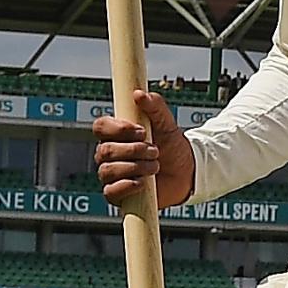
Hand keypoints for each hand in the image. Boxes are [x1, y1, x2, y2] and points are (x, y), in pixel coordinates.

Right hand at [92, 91, 194, 208]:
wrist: (187, 173)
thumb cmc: (173, 147)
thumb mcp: (168, 124)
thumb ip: (155, 107)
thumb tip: (139, 93)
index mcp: (116, 135)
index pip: (100, 127)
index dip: (118, 129)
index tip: (142, 131)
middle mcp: (110, 154)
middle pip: (104, 150)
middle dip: (133, 150)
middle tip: (155, 151)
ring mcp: (112, 174)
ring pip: (108, 170)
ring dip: (135, 167)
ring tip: (155, 166)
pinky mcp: (118, 194)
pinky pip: (110, 192)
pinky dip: (127, 186)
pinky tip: (142, 183)